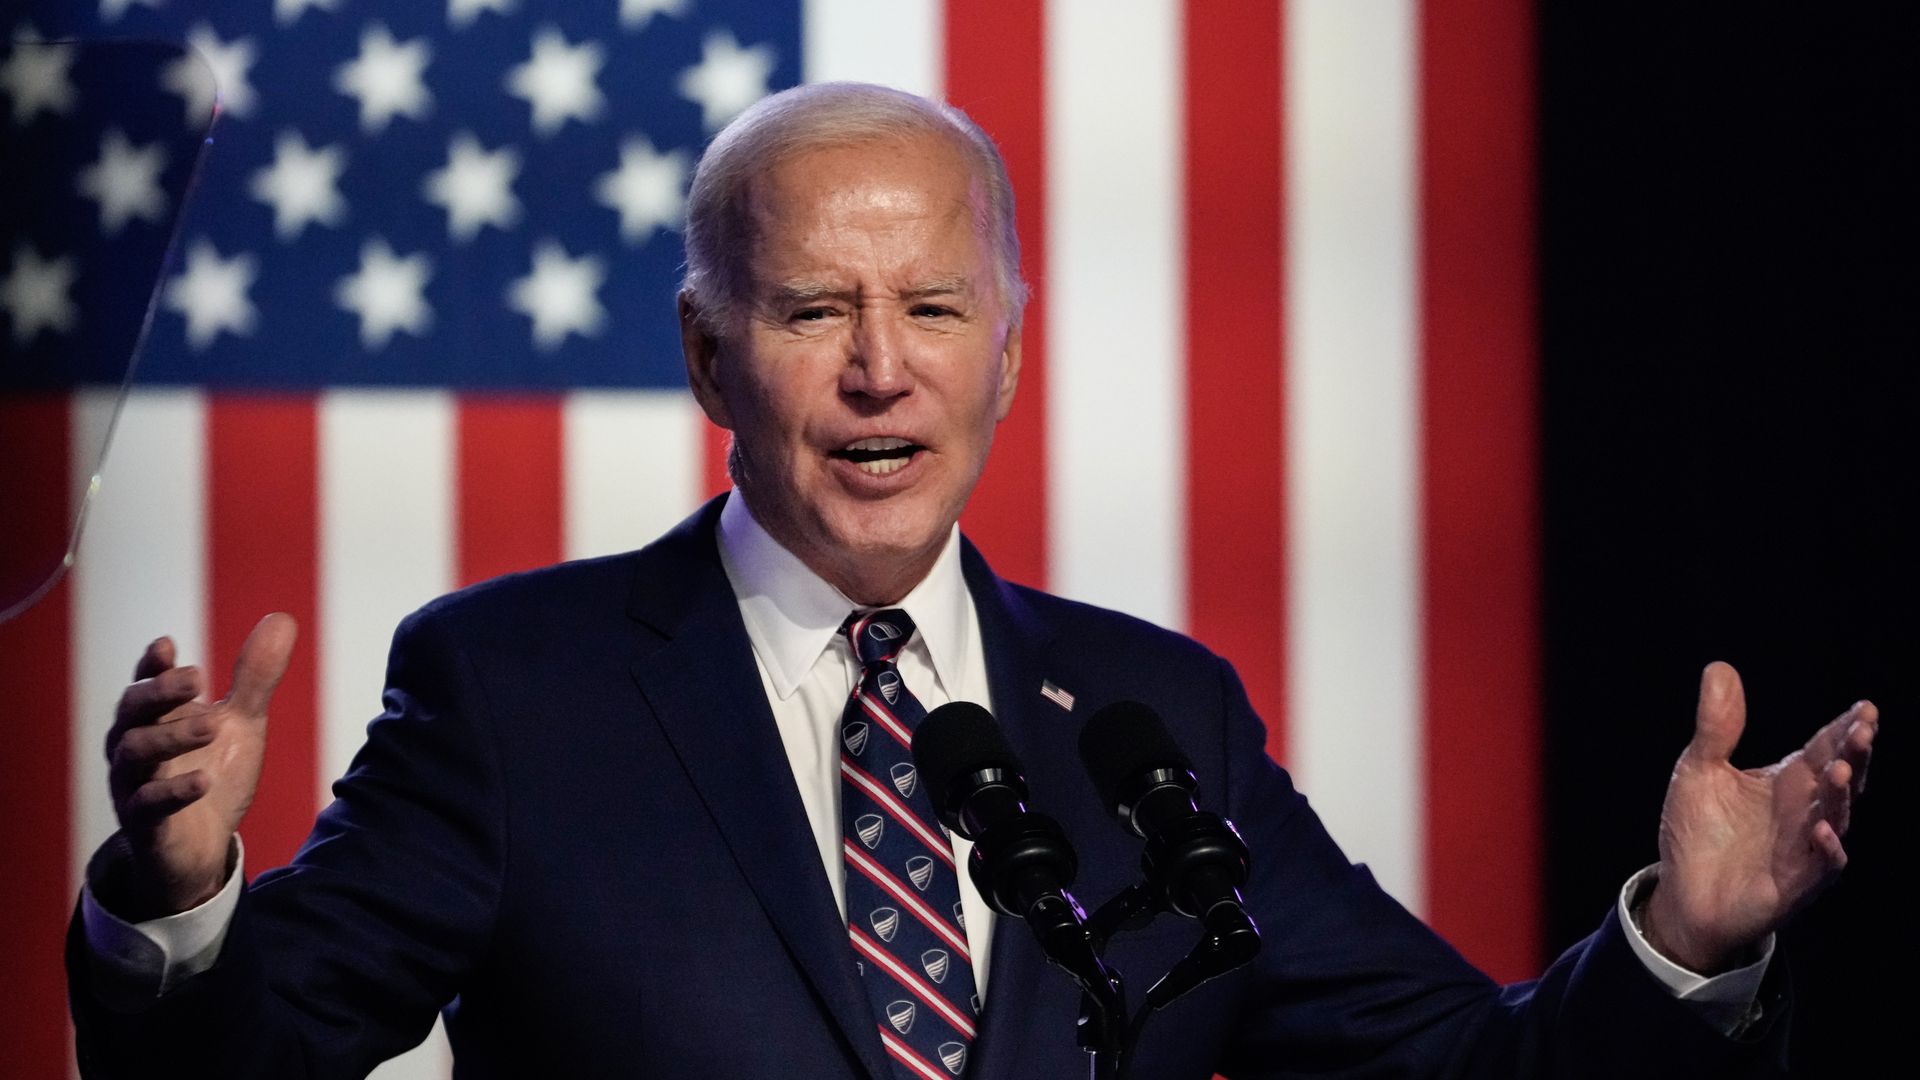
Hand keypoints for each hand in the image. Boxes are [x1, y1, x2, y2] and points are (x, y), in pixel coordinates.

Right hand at [105, 613, 296, 918]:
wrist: (203, 846)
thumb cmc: (211, 772)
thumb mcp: (240, 722)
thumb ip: (254, 677)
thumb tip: (282, 619)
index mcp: (157, 717)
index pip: (146, 682)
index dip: (153, 664)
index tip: (167, 645)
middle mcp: (136, 745)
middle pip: (132, 710)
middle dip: (161, 691)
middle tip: (198, 677)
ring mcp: (134, 784)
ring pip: (133, 753)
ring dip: (171, 737)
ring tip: (212, 726)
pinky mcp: (143, 823)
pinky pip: (146, 805)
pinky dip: (172, 791)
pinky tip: (202, 781)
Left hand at [1644, 661, 1877, 973]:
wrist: (1685, 894)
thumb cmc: (1699, 832)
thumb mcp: (1700, 770)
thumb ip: (1716, 725)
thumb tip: (1720, 667)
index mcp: (1789, 780)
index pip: (1825, 747)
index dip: (1845, 729)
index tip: (1864, 708)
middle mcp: (1805, 810)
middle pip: (1841, 777)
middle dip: (1855, 754)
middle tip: (1863, 728)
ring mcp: (1805, 847)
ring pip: (1836, 817)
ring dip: (1841, 796)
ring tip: (1840, 769)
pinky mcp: (1796, 882)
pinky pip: (1822, 864)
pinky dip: (1826, 847)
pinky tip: (1822, 829)